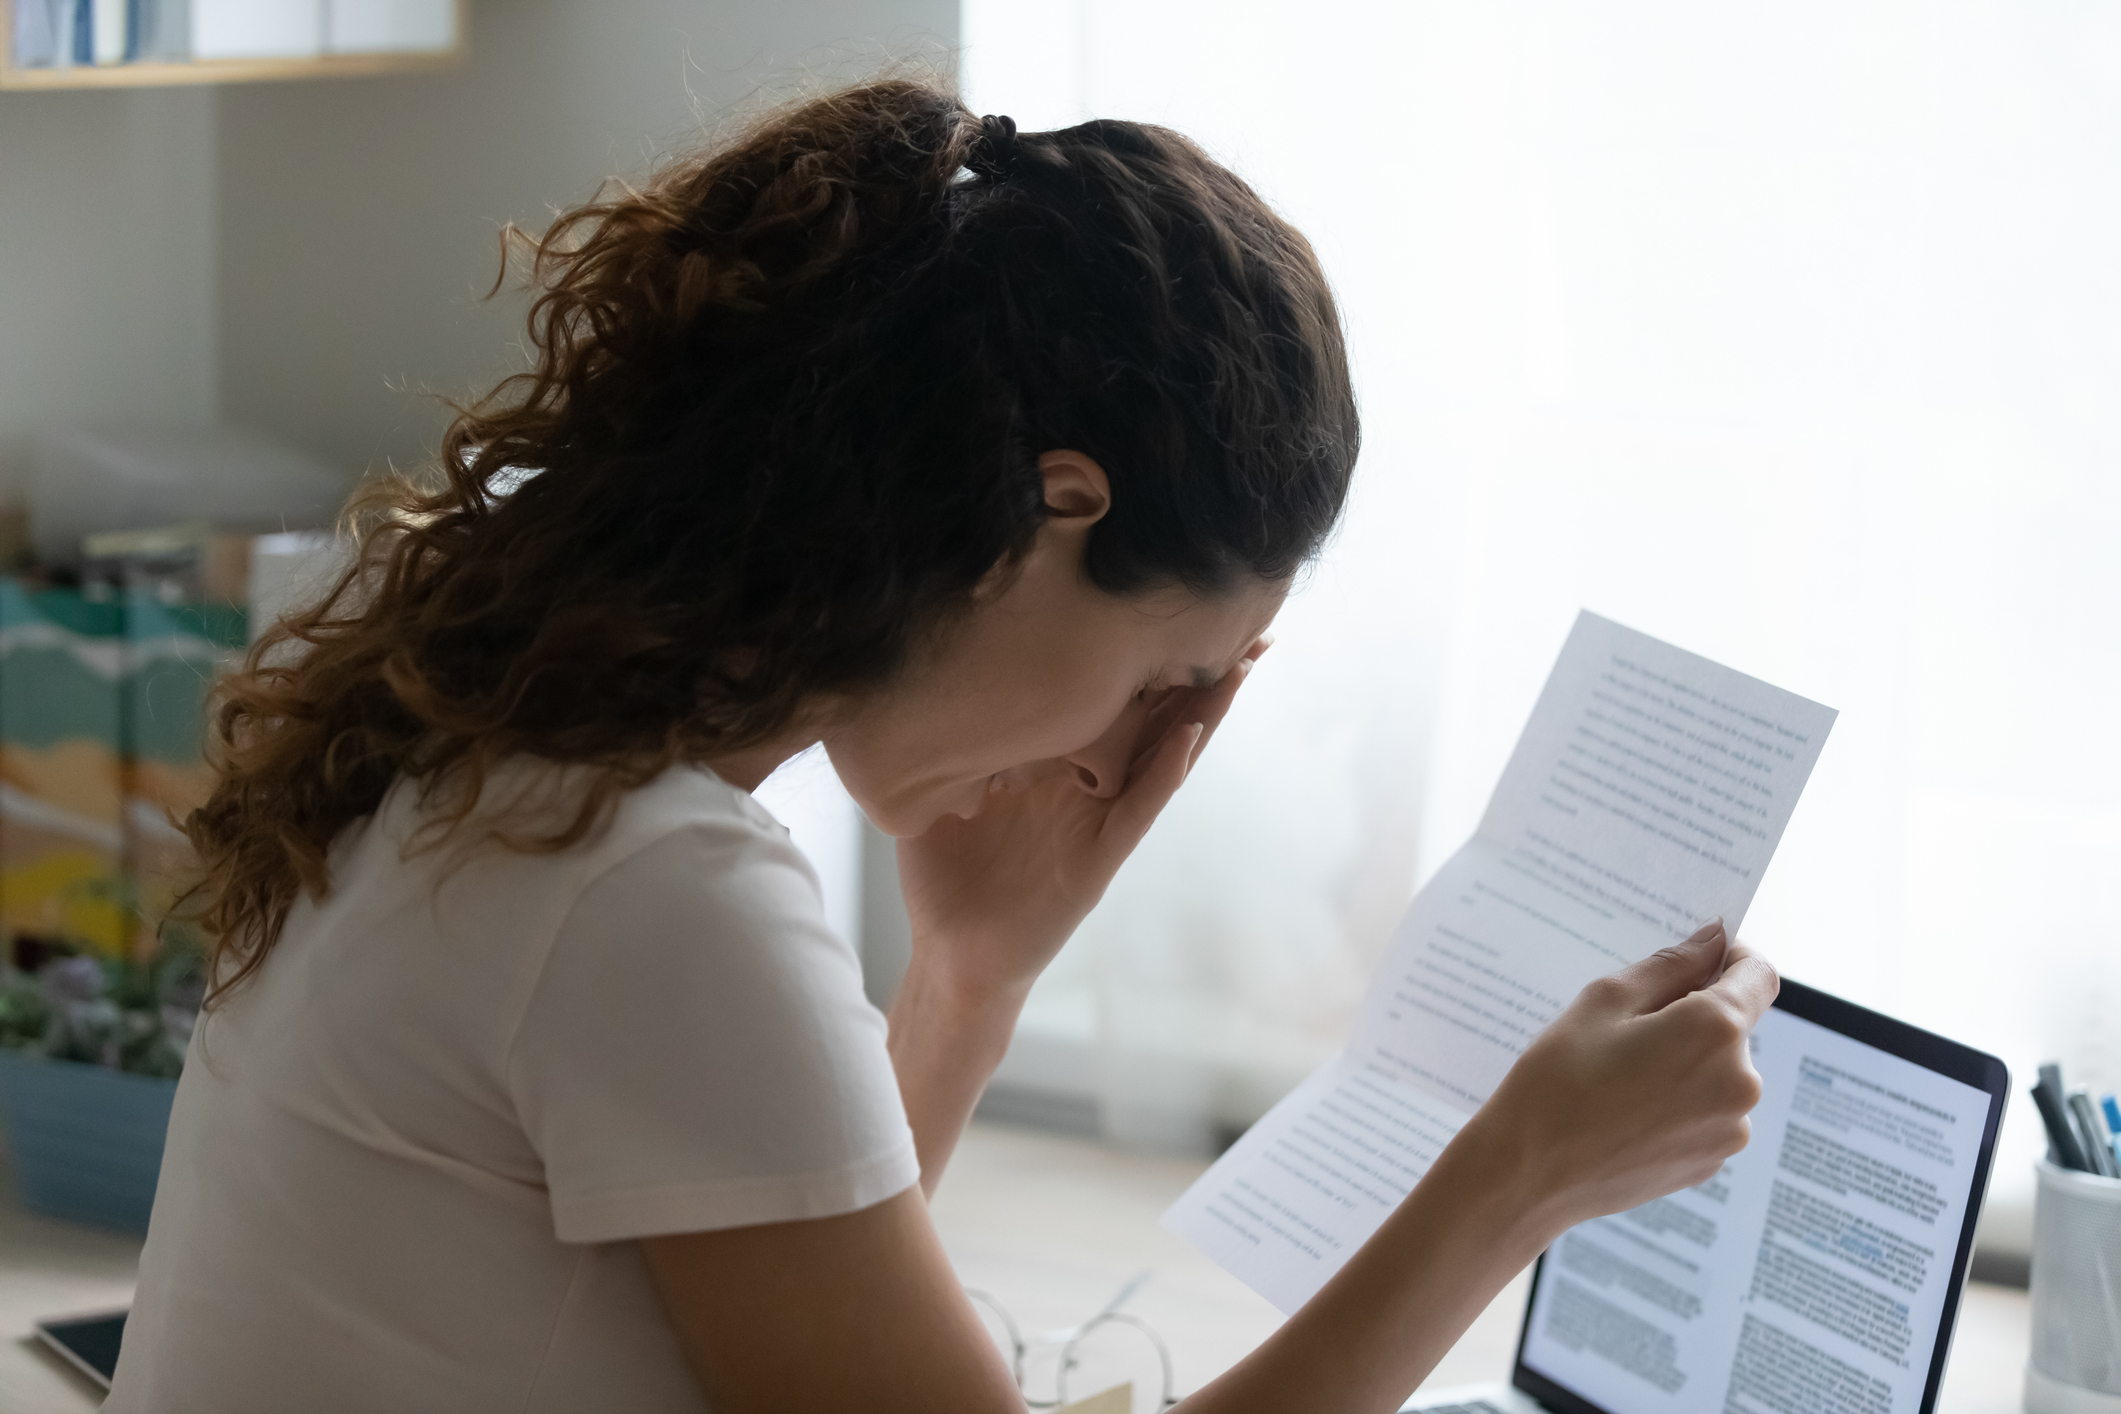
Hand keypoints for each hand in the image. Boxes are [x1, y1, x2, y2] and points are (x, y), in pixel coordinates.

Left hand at [893, 637, 1270, 1010]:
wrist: (948, 954)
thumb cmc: (944, 873)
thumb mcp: (937, 787)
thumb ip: (943, 733)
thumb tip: (920, 665)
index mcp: (1055, 761)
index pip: (1107, 697)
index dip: (1139, 653)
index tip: (1164, 599)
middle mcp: (1088, 786)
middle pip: (1154, 717)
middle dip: (1195, 670)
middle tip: (1241, 618)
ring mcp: (1099, 821)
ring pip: (1164, 756)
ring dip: (1203, 712)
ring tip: (1238, 666)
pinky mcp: (1099, 860)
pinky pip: (1138, 810)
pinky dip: (1164, 772)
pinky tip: (1189, 736)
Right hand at [1469, 920, 1778, 1230]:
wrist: (1530, 1174)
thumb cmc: (1557, 1082)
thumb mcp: (1603, 1002)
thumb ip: (1670, 966)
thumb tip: (1714, 941)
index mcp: (1715, 1030)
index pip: (1759, 975)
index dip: (1733, 958)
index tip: (1700, 961)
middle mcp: (1739, 1081)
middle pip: (1733, 1027)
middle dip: (1693, 1018)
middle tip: (1626, 1032)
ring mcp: (1730, 1129)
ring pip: (1718, 1072)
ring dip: (1685, 1063)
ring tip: (1620, 1080)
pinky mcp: (1712, 1161)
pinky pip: (1706, 1113)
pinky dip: (1678, 1103)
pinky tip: (1627, 1113)